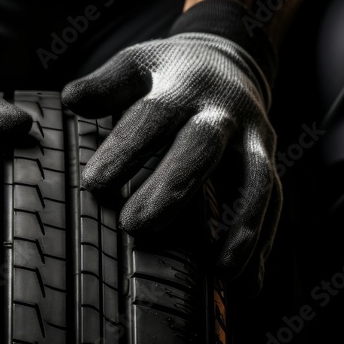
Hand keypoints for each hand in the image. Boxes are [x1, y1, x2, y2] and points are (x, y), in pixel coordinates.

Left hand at [62, 9, 280, 288]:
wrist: (229, 58)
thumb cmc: (167, 72)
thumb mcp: (136, 65)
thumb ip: (105, 86)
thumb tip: (71, 99)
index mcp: (183, 84)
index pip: (152, 116)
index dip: (125, 149)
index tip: (94, 184)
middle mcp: (222, 110)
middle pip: (202, 148)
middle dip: (172, 188)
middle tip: (134, 228)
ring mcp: (253, 136)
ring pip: (256, 180)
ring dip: (241, 226)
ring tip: (220, 270)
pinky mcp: (268, 160)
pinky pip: (272, 203)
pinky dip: (262, 244)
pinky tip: (247, 285)